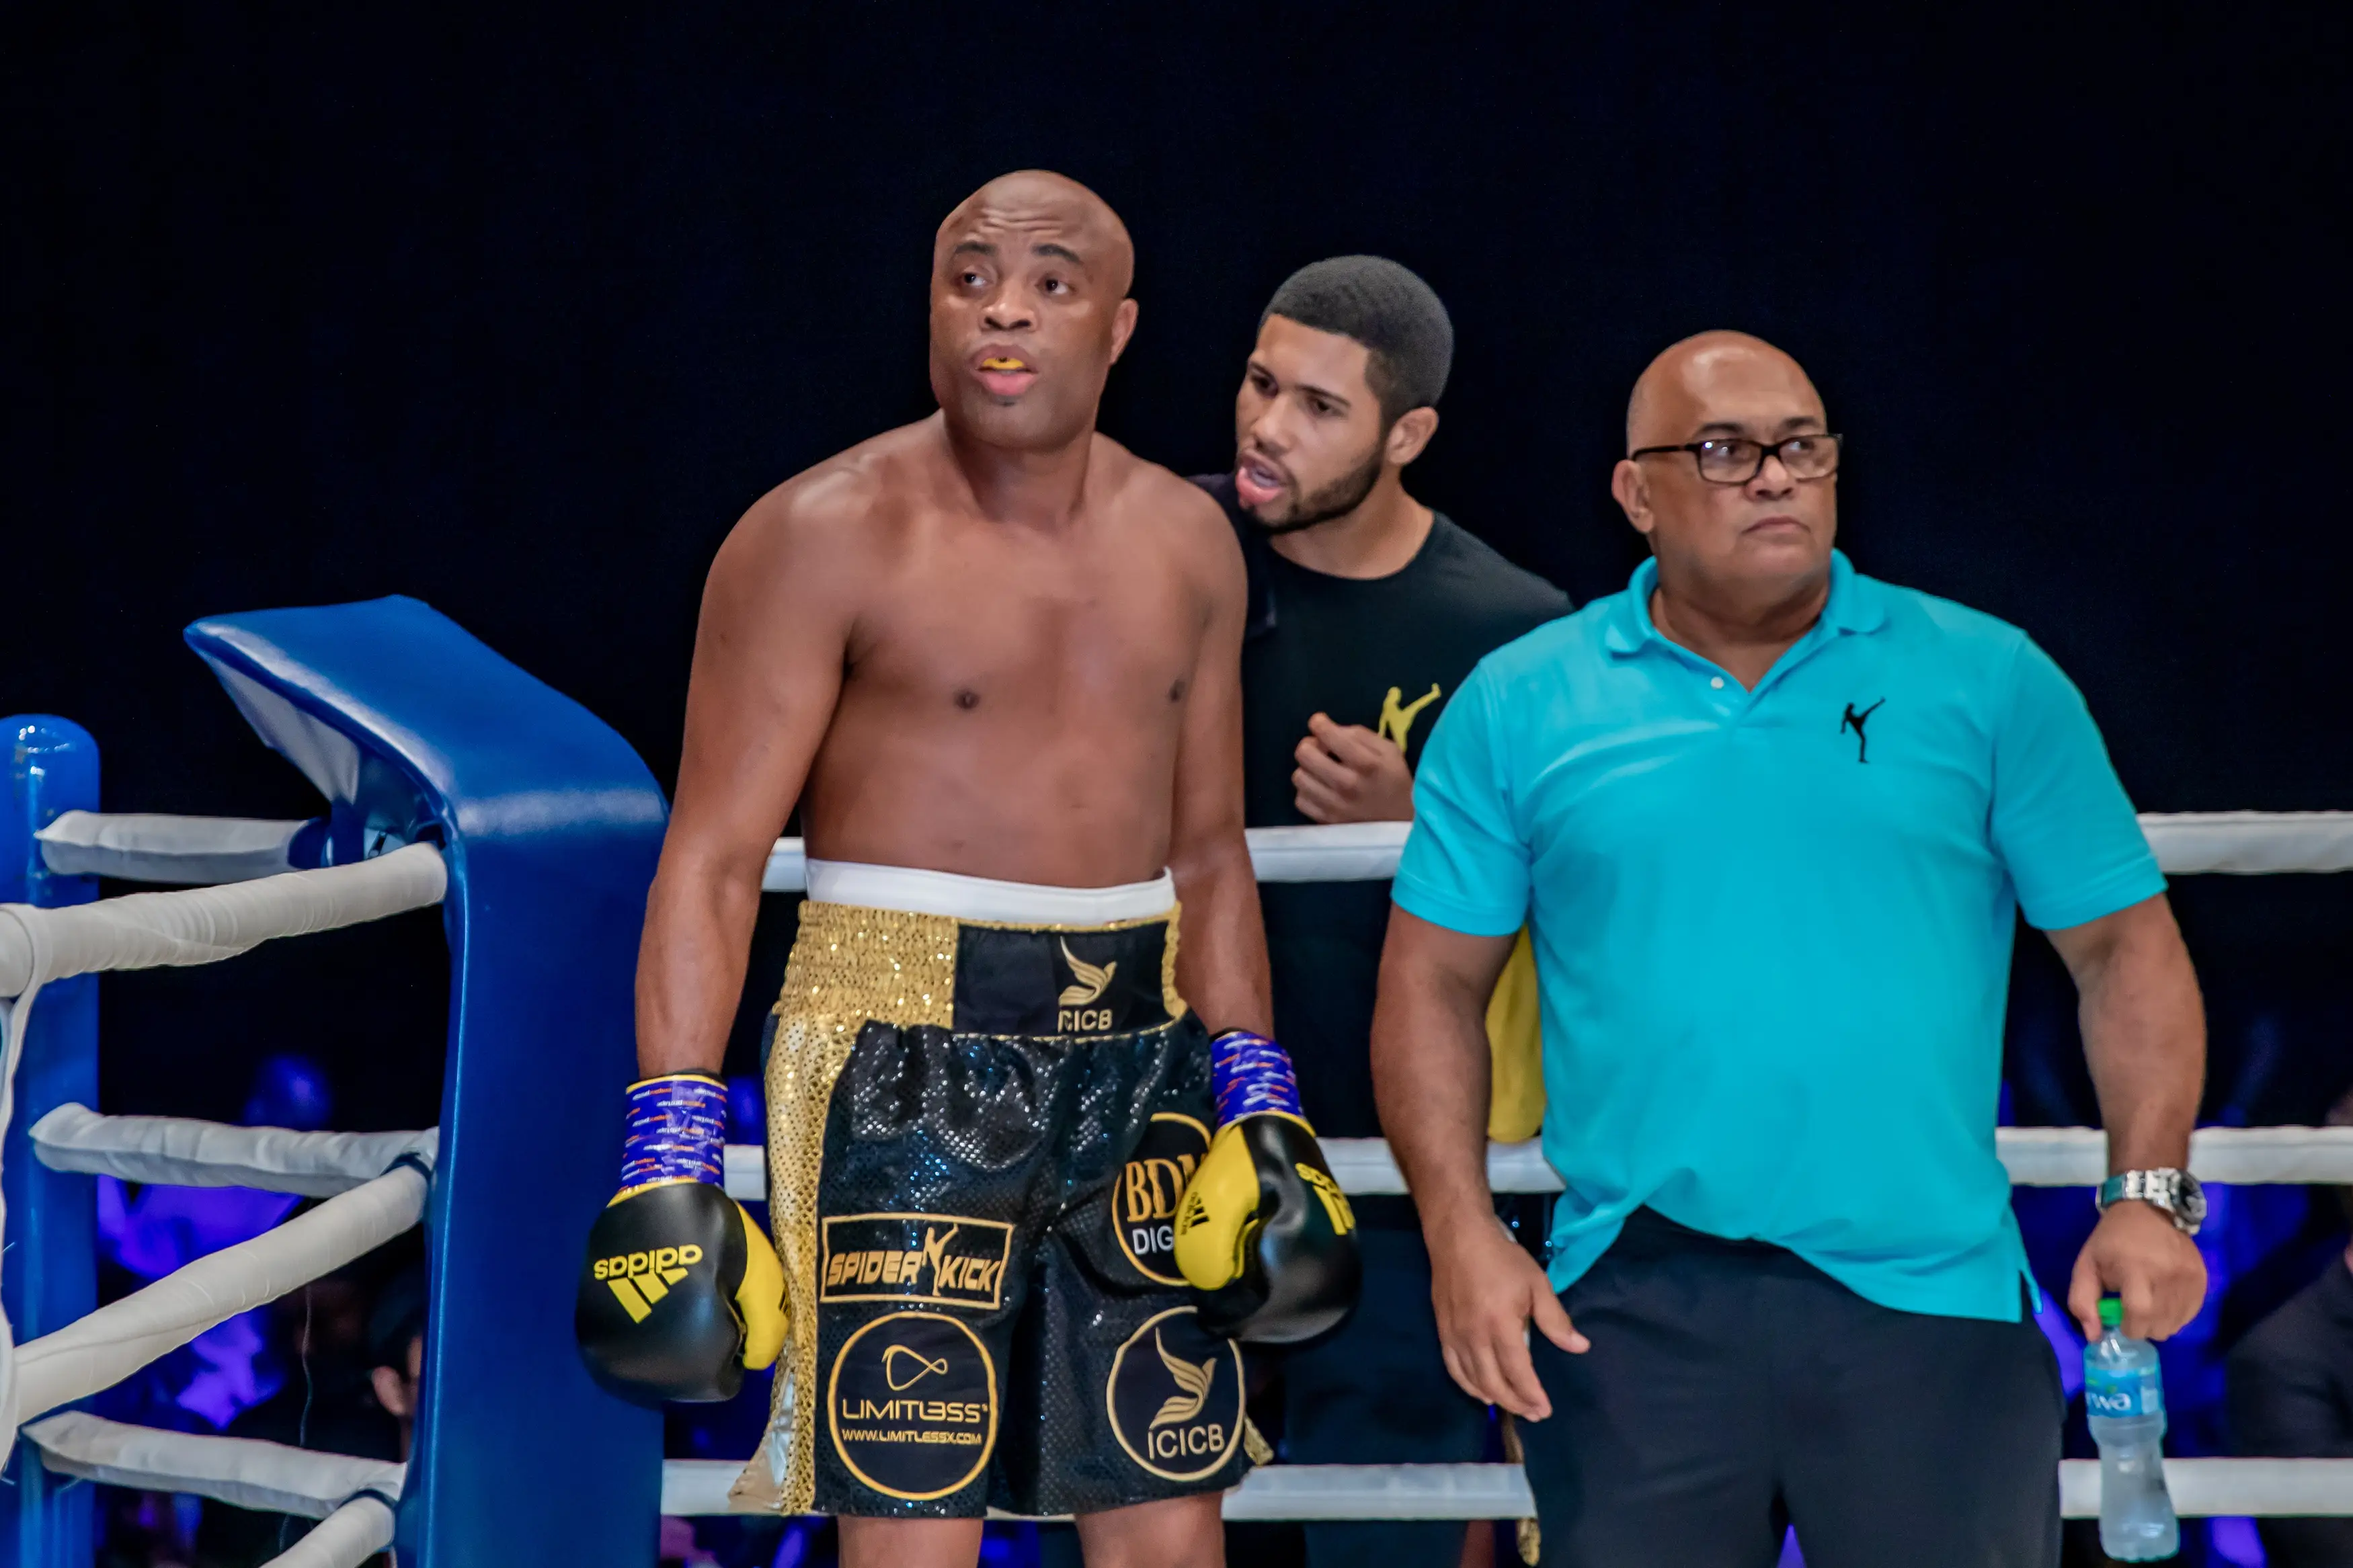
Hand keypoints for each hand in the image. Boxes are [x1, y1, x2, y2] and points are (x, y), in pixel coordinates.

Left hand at [1293, 714, 1415, 823]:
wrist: (1402, 822)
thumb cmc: (1395, 781)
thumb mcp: (1389, 750)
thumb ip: (1360, 735)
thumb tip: (1331, 730)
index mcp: (1366, 763)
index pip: (1327, 735)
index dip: (1318, 723)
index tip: (1320, 723)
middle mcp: (1347, 784)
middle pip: (1305, 755)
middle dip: (1310, 745)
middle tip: (1320, 748)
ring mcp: (1335, 806)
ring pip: (1299, 777)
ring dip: (1307, 769)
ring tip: (1320, 770)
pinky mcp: (1327, 821)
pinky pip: (1300, 800)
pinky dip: (1307, 791)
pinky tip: (1320, 788)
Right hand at [1429, 1214, 1586, 1419]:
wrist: (1458, 1237)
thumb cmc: (1502, 1259)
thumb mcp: (1536, 1284)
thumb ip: (1556, 1320)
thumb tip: (1579, 1347)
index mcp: (1500, 1325)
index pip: (1518, 1372)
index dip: (1531, 1394)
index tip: (1545, 1409)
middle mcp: (1475, 1337)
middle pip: (1494, 1383)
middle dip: (1516, 1403)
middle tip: (1534, 1413)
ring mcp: (1455, 1336)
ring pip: (1473, 1380)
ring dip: (1494, 1398)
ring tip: (1513, 1406)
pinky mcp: (1443, 1332)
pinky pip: (1453, 1368)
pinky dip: (1468, 1386)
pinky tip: (1481, 1391)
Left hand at [2068, 1199, 2206, 1340]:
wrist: (2147, 1209)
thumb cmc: (2112, 1240)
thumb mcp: (2085, 1265)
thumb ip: (2082, 1302)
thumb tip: (2094, 1337)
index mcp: (2135, 1268)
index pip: (2140, 1314)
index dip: (2130, 1328)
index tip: (2122, 1323)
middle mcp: (2168, 1274)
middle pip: (2161, 1325)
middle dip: (2143, 1328)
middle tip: (2134, 1313)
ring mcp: (2189, 1277)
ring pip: (2177, 1323)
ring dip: (2160, 1323)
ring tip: (2148, 1306)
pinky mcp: (2202, 1278)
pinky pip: (2191, 1313)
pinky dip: (2176, 1316)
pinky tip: (2163, 1302)